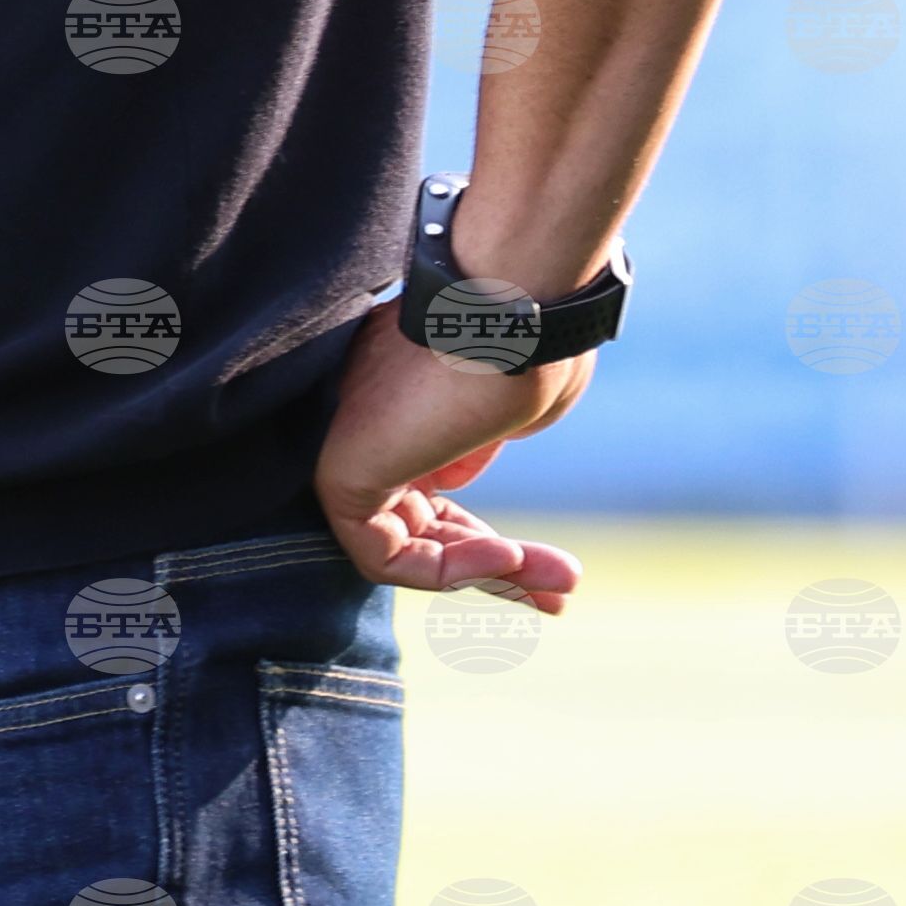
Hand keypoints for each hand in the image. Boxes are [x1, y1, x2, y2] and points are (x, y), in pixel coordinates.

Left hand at [313, 312, 588, 612]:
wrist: (508, 316)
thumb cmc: (521, 348)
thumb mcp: (507, 407)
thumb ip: (475, 445)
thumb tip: (453, 475)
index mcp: (409, 408)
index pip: (434, 495)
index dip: (492, 543)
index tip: (556, 567)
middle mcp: (373, 430)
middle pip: (425, 528)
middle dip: (501, 569)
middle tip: (565, 589)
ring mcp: (353, 452)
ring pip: (409, 548)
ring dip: (490, 574)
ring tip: (562, 582)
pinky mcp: (339, 477)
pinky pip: (386, 556)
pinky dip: (447, 572)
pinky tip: (507, 554)